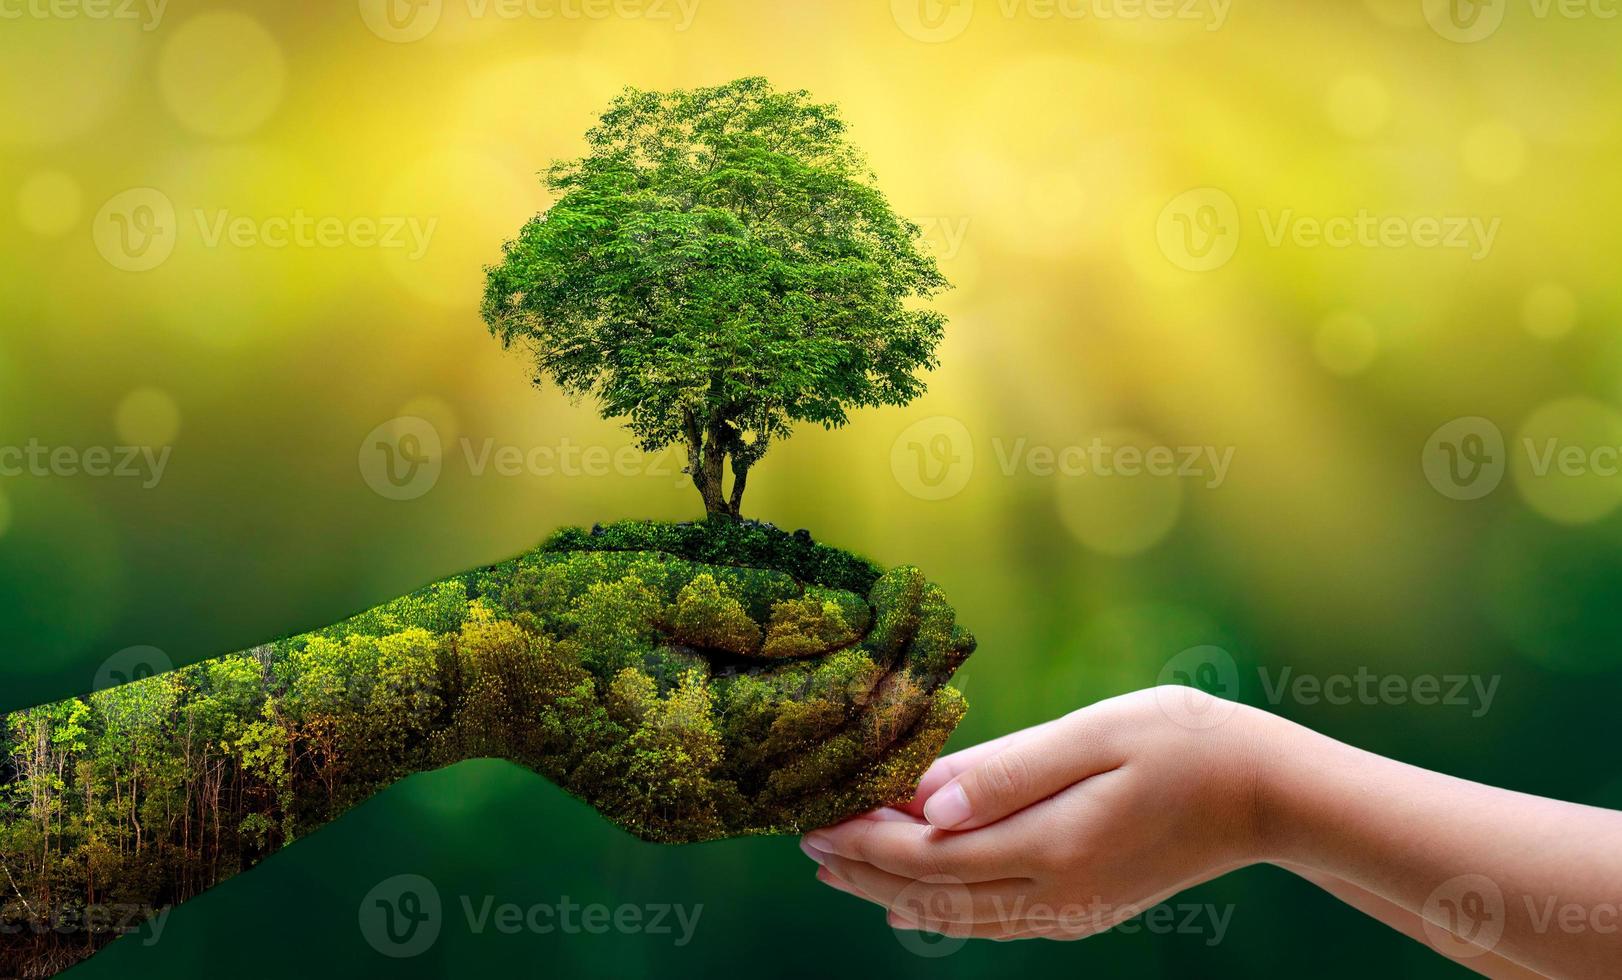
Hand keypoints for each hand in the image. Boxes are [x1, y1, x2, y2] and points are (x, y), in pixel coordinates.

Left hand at [799, 687, 1271, 938]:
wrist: (1266, 795)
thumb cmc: (1183, 742)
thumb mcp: (1094, 736)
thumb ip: (1007, 772)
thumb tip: (926, 803)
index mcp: (1052, 847)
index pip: (928, 856)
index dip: (863, 841)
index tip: (813, 818)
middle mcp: (1055, 894)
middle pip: (932, 895)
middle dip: (863, 870)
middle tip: (806, 839)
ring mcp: (1070, 911)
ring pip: (958, 916)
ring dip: (891, 890)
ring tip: (840, 864)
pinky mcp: (1083, 909)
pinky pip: (992, 919)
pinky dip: (939, 903)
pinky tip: (916, 886)